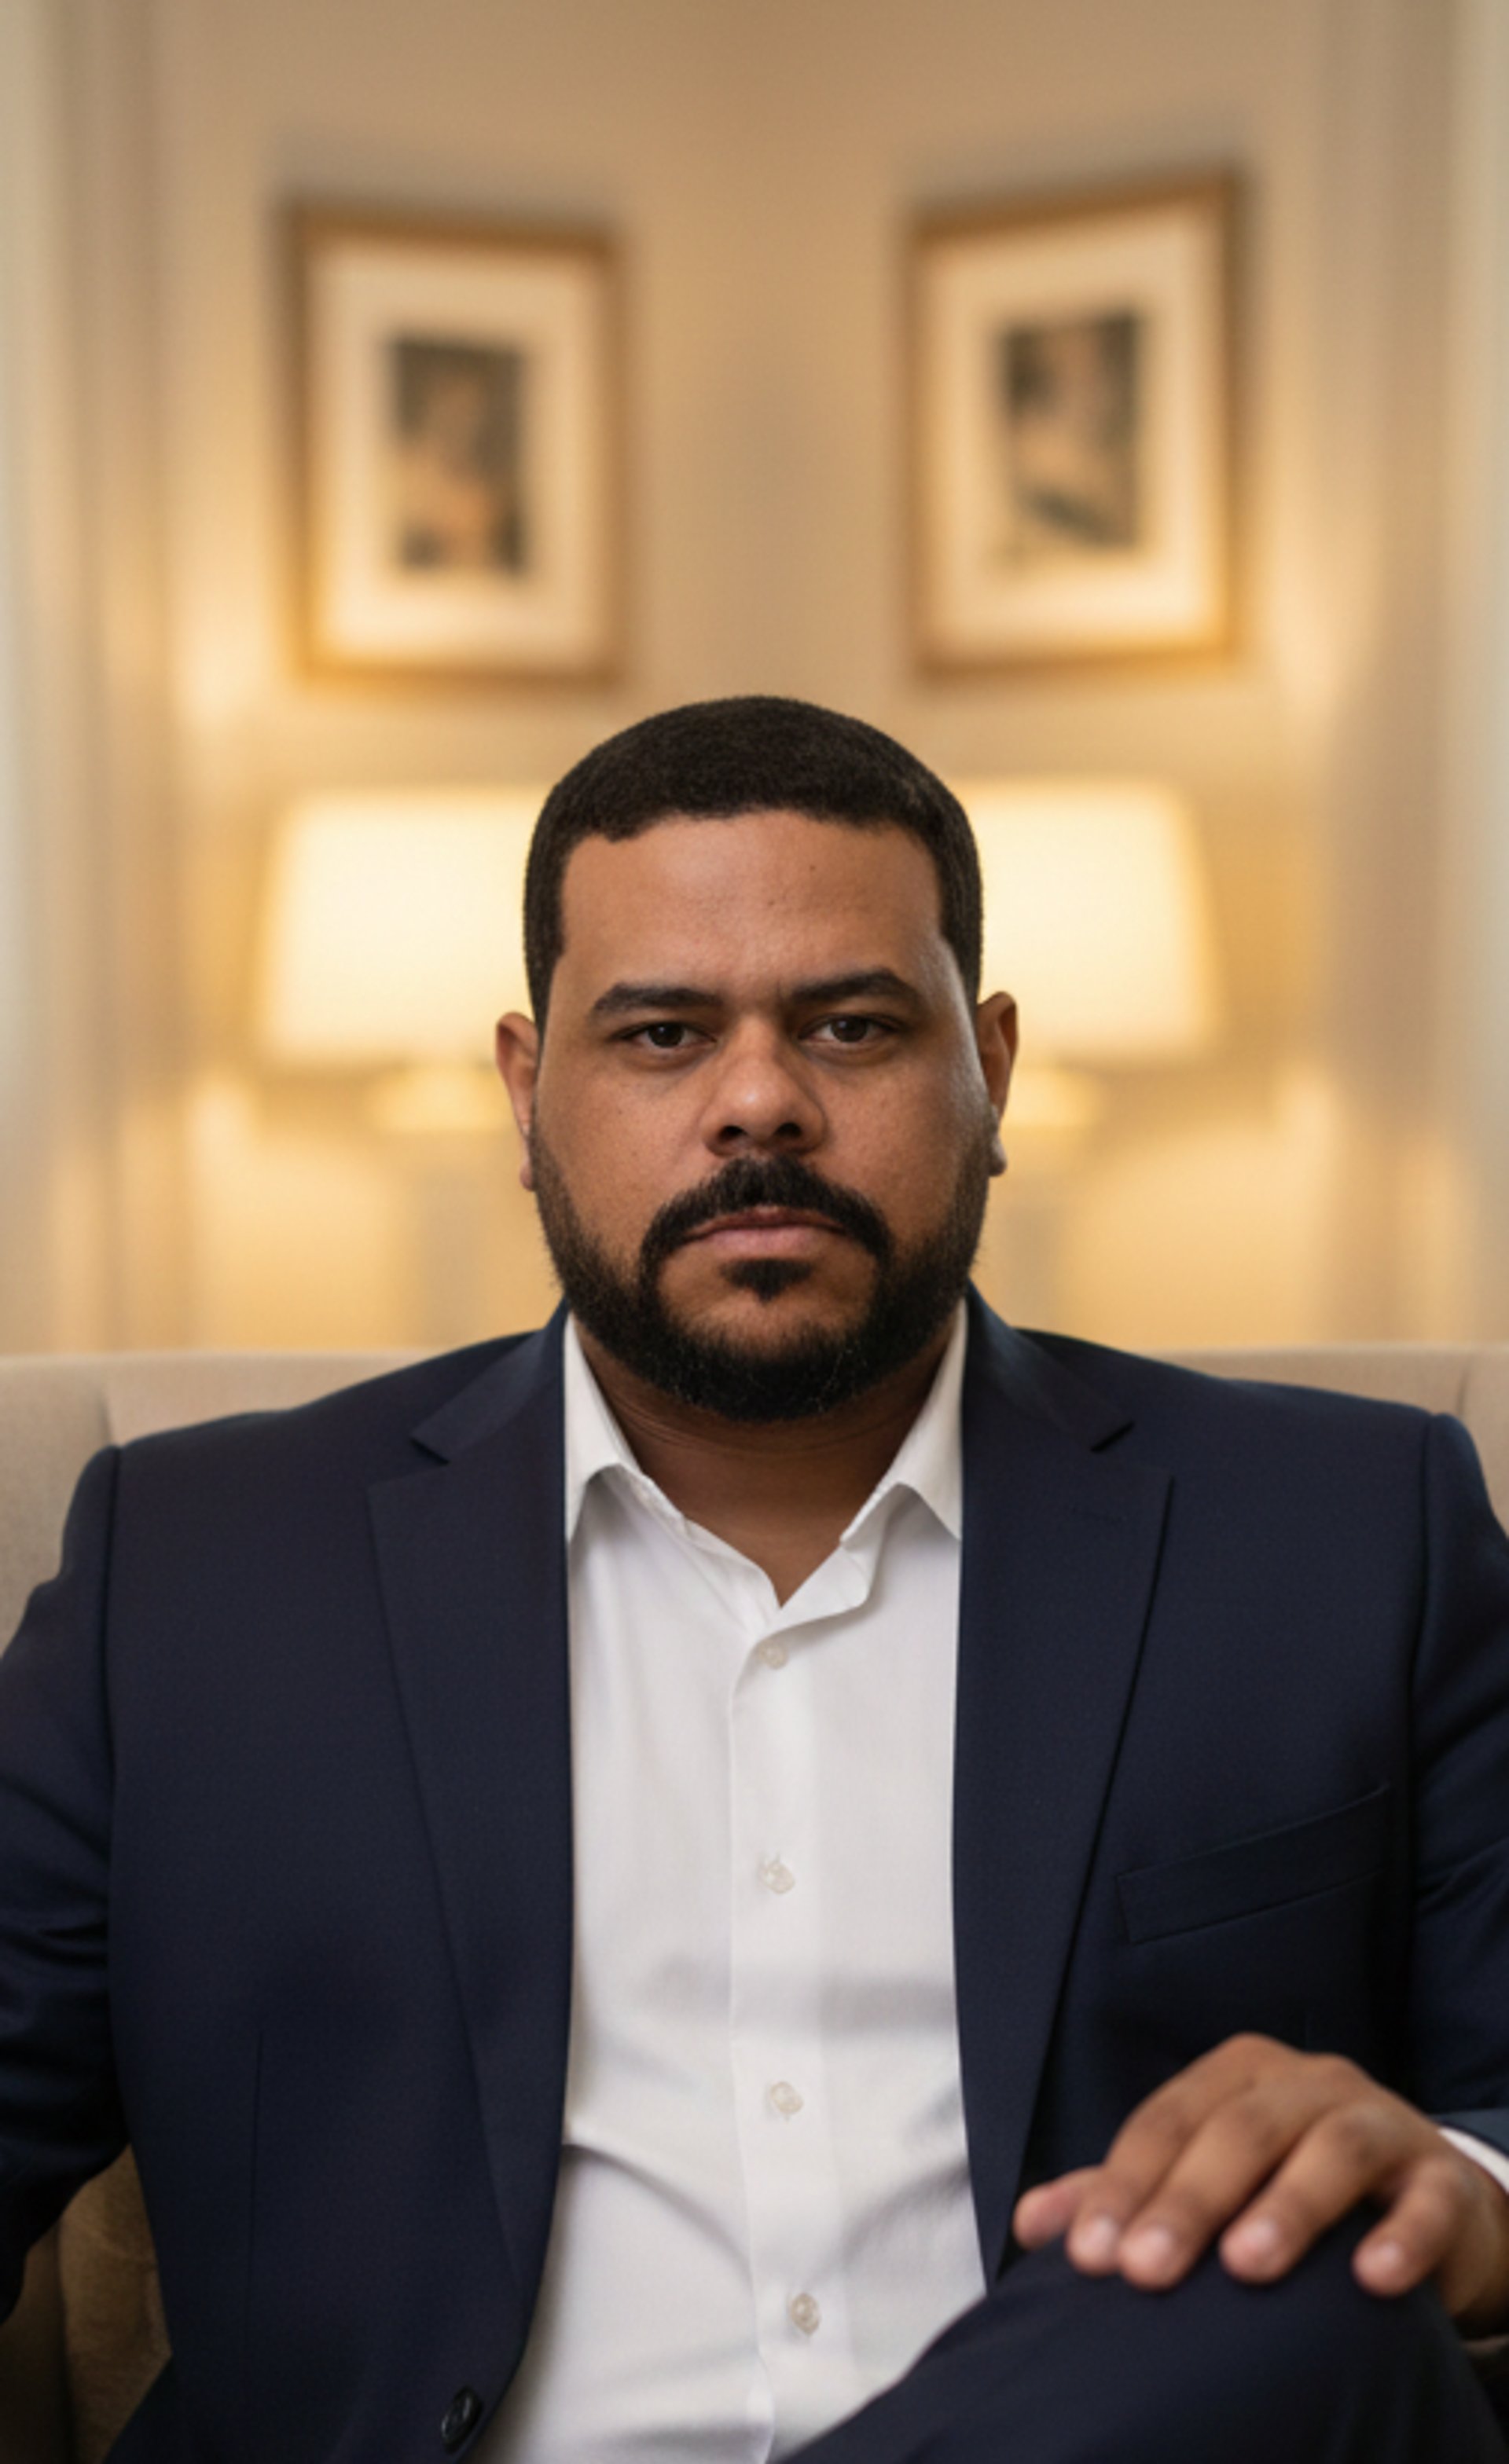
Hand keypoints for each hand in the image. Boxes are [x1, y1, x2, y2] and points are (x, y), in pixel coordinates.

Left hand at [1013, 2033, 1508, 2331]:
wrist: (1423, 2201)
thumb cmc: (1290, 2185)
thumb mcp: (1210, 2178)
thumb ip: (1126, 2195)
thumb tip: (1030, 2224)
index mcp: (1238, 2075)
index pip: (1167, 2120)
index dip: (1123, 2184)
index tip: (1088, 2258)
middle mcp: (1307, 2084)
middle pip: (1240, 2129)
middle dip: (1188, 2200)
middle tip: (1145, 2271)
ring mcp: (1380, 2122)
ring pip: (1332, 2148)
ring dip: (1288, 2205)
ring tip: (1247, 2268)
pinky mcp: (1443, 2178)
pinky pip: (1426, 2200)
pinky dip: (1401, 2236)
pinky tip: (1372, 2280)